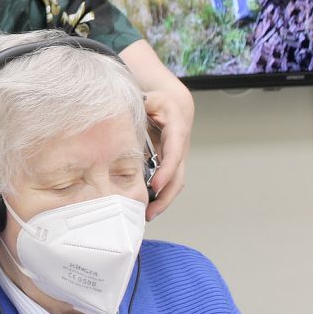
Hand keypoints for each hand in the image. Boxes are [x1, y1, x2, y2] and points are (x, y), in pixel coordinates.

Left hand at [144, 89, 192, 220]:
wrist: (174, 107)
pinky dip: (159, 196)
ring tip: (146, 216)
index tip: (155, 186)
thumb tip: (132, 108)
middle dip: (166, 196)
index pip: (174, 154)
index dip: (167, 171)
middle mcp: (179, 148)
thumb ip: (143, 103)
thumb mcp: (153, 98)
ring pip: (175, 184)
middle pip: (178, 177)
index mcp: (176, 131)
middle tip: (149, 211)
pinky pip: (167, 183)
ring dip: (163, 201)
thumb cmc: (160, 102)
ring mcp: (177, 159)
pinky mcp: (170, 165)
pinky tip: (146, 207)